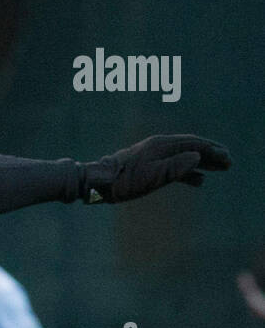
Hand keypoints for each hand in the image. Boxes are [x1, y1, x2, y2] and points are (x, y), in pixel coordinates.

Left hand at [79, 135, 230, 203]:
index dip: (212, 151)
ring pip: (184, 157)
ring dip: (202, 164)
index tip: (227, 158)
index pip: (193, 144)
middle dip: (211, 155)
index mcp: (162, 145)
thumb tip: (197, 157)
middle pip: (191, 148)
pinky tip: (197, 181)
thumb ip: (176, 167)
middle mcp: (159, 146)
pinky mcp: (148, 166)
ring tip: (218, 170)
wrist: (98, 182)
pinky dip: (188, 173)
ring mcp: (154, 156)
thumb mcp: (152, 176)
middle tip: (229, 163)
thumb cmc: (123, 181)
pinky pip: (174, 167)